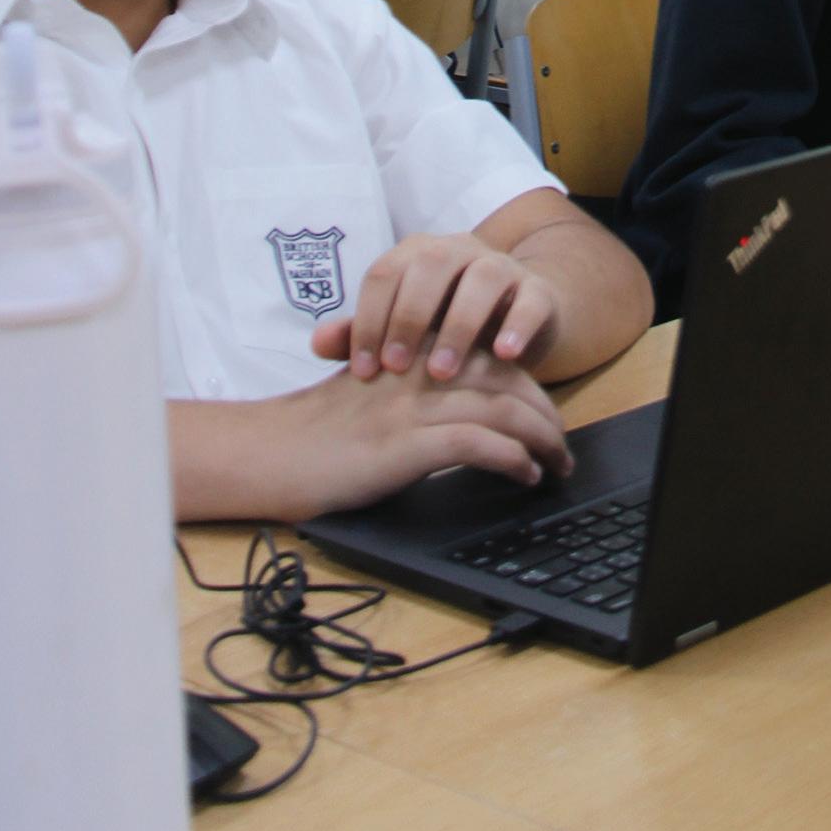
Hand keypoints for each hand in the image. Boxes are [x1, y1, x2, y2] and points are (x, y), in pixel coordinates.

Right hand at [260, 346, 573, 521]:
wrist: (267, 453)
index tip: (547, 420)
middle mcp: (419, 372)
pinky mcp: (406, 443)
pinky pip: (479, 443)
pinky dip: (513, 459)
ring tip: (557, 465)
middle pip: (508, 382)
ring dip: (542, 439)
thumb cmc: (316, 435)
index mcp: (413, 354)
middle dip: (546, 415)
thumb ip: (415, 391)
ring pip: (504, 409)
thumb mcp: (373, 397)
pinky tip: (525, 475)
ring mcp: (414, 406)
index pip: (493, 360)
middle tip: (563, 447)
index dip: (530, 388)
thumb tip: (468, 417)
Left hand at [310, 231, 561, 383]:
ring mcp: (502, 266)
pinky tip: (504, 356)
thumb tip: (316, 344)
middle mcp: (459, 250)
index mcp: (417, 255)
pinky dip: (518, 324)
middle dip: (409, 317)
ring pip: (481, 278)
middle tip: (396, 369)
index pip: (384, 274)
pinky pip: (531, 298)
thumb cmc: (444, 330)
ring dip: (459, 324)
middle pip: (430, 265)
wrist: (514, 323)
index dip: (369, 320)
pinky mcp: (538, 290)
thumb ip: (362, 336)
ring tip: (442, 372)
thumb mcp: (404, 335)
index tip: (363, 371)